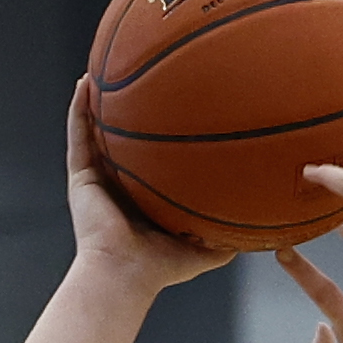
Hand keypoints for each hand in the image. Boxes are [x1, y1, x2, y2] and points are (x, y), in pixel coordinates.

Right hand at [66, 77, 233, 293]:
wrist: (125, 276)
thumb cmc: (161, 268)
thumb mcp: (206, 250)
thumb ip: (230, 237)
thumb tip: (264, 225)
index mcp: (145, 197)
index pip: (153, 158)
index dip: (163, 133)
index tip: (179, 104)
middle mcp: (120, 184)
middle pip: (124, 138)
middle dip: (131, 109)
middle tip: (144, 77)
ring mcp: (97, 179)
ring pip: (95, 129)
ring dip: (98, 99)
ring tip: (107, 67)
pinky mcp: (80, 178)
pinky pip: (77, 135)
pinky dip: (79, 108)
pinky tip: (86, 82)